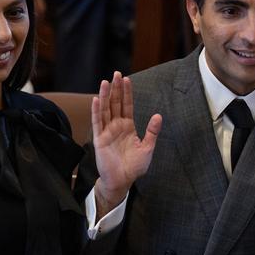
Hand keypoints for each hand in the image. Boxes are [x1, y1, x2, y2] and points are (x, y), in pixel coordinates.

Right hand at [92, 72, 161, 217]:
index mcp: (128, 127)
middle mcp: (116, 126)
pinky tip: (96, 99)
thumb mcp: (147, 148)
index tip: (126, 79)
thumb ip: (152, 132)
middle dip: (116, 89)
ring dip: (105, 96)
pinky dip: (96, 111)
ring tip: (105, 81)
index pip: (127, 105)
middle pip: (115, 103)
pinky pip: (97, 123)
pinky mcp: (99, 139)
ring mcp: (107, 131)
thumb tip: (158, 115)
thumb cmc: (134, 167)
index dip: (126, 93)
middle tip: (116, 74)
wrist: (122, 181)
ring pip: (105, 110)